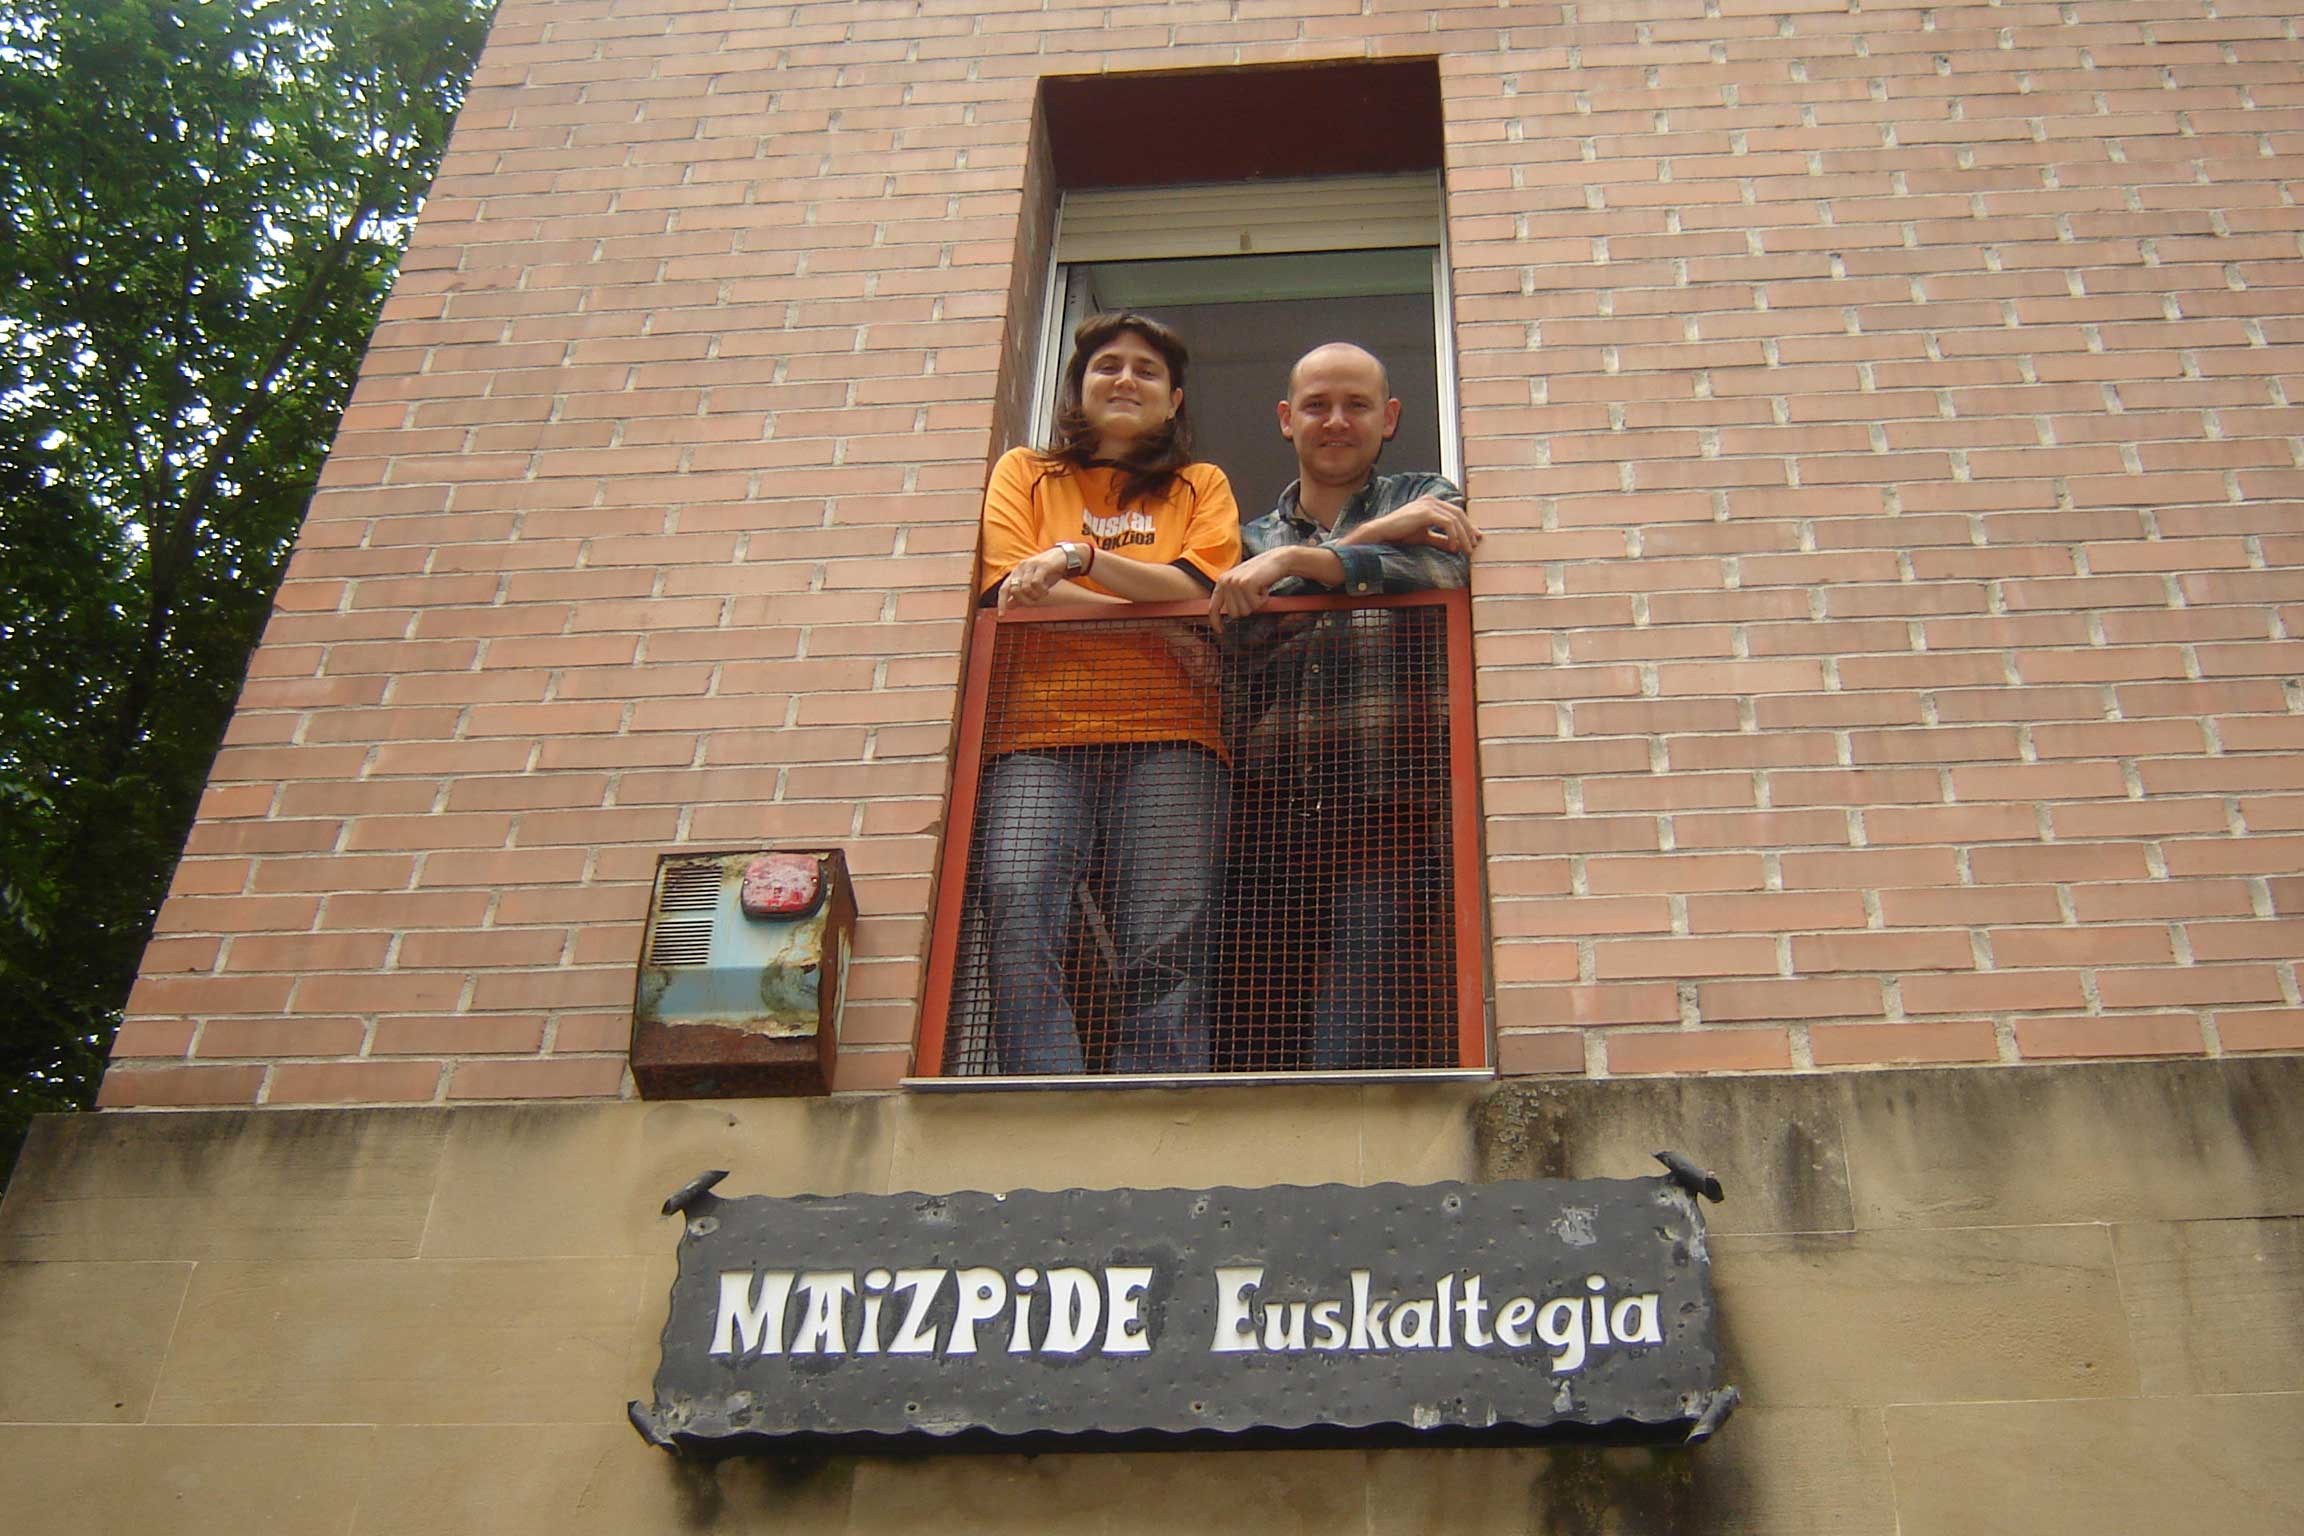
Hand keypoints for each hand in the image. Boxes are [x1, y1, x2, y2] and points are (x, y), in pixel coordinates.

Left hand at [996, 547, 1070, 610]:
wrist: (1065, 557)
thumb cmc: (1048, 572)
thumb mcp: (1033, 584)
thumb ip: (1022, 593)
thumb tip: (1009, 605)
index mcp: (1016, 572)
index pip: (1004, 589)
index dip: (1001, 603)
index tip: (1002, 616)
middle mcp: (1021, 567)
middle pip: (1014, 590)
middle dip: (1025, 601)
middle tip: (1036, 601)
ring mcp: (1031, 565)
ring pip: (1025, 588)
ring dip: (1035, 596)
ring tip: (1043, 594)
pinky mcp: (1041, 565)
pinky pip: (1036, 583)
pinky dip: (1041, 591)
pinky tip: (1046, 590)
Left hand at [1208, 547, 1298, 628]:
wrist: (1277, 560)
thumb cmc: (1261, 574)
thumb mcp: (1242, 583)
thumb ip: (1232, 595)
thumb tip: (1231, 615)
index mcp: (1221, 581)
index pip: (1213, 607)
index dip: (1215, 621)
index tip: (1220, 631)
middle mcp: (1225, 581)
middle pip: (1234, 614)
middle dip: (1248, 608)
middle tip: (1254, 594)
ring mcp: (1235, 582)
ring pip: (1245, 611)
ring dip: (1256, 603)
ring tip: (1259, 589)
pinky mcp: (1246, 584)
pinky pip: (1255, 605)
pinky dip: (1263, 600)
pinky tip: (1264, 588)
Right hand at [1343, 496, 1479, 554]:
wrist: (1382, 533)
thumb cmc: (1399, 535)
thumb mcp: (1424, 537)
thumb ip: (1440, 539)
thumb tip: (1455, 546)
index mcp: (1431, 503)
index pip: (1455, 512)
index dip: (1467, 526)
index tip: (1474, 539)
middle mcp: (1432, 500)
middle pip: (1459, 513)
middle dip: (1469, 531)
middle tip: (1474, 546)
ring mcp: (1429, 504)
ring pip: (1456, 518)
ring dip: (1463, 535)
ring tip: (1466, 550)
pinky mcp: (1426, 511)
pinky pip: (1447, 523)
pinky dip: (1453, 535)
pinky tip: (1453, 547)